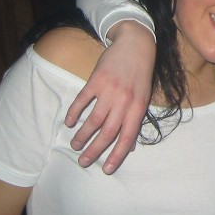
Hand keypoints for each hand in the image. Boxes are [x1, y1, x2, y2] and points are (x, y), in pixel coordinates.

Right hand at [64, 21, 155, 173]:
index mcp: (138, 107)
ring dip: (82, 135)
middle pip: (107, 132)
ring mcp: (109, 90)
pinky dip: (74, 113)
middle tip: (82, 162)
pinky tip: (69, 122)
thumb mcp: (144, 97)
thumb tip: (131, 145)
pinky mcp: (96, 80)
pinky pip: (82, 100)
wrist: (135, 45)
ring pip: (93, 120)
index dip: (117, 155)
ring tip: (74, 145)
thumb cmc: (141, 74)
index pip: (127, 137)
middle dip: (95, 150)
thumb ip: (135, 119)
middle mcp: (124, 101)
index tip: (106, 170)